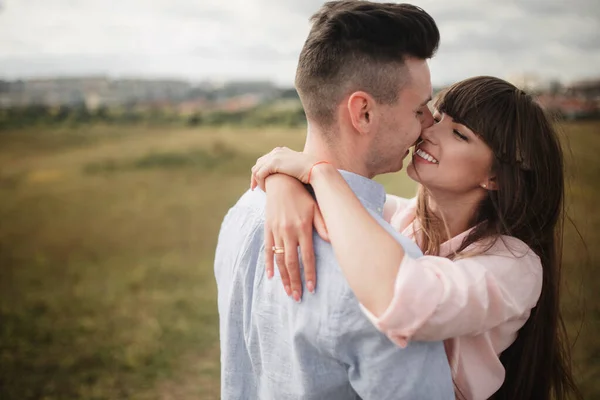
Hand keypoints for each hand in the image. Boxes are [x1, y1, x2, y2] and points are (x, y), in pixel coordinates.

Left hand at [251, 147, 317, 190]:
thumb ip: (289, 169)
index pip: (264, 160)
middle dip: (255, 177)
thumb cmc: (311, 172)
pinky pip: (259, 174)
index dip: (260, 172)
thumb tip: (288, 176)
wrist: (316, 169)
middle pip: (258, 164)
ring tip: (264, 190)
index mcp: (281, 151)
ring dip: (257, 181)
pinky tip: (266, 189)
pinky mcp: (273, 163)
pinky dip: (260, 183)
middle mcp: (276, 151)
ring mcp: (274, 156)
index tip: (261, 183)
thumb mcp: (297, 168)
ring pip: (256, 170)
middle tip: (256, 189)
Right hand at [262, 175, 328, 301]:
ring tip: (287, 292)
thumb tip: (333, 239)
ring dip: (283, 277)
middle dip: (295, 282)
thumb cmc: (302, 195)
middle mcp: (288, 231)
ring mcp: (276, 231)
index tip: (311, 289)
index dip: (309, 274)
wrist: (280, 181)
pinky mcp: (268, 229)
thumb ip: (323, 224)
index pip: (307, 256)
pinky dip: (269, 264)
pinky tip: (271, 276)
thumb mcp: (316, 207)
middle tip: (297, 298)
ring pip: (279, 259)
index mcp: (302, 228)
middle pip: (291, 262)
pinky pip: (267, 249)